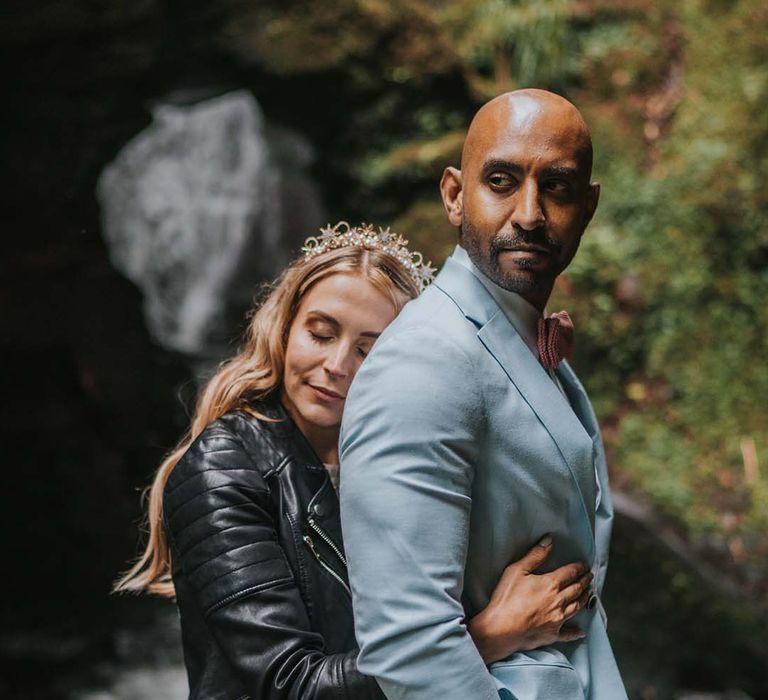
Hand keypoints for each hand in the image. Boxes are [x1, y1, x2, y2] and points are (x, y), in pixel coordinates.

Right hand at [467, 535, 591, 663]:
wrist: (501, 629)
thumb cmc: (507, 598)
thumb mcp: (517, 570)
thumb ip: (535, 555)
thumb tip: (549, 540)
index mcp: (551, 584)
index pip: (570, 573)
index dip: (578, 568)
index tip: (584, 565)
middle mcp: (559, 601)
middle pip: (576, 589)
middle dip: (584, 581)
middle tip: (589, 577)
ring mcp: (557, 620)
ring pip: (576, 607)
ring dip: (584, 599)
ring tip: (588, 593)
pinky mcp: (552, 634)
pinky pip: (568, 633)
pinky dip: (575, 632)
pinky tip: (581, 632)